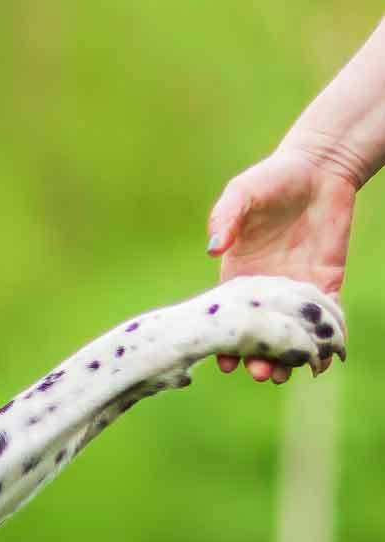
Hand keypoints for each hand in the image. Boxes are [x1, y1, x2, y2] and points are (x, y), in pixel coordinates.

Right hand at [206, 145, 355, 381]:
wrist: (319, 168)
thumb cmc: (272, 178)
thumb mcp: (241, 193)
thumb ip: (226, 219)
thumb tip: (214, 248)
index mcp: (236, 272)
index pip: (230, 315)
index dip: (226, 341)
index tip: (224, 362)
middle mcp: (265, 286)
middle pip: (260, 331)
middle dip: (257, 356)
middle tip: (259, 372)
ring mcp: (296, 285)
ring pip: (292, 331)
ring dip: (289, 355)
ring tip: (285, 373)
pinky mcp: (326, 280)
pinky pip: (327, 315)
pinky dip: (327, 338)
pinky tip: (325, 358)